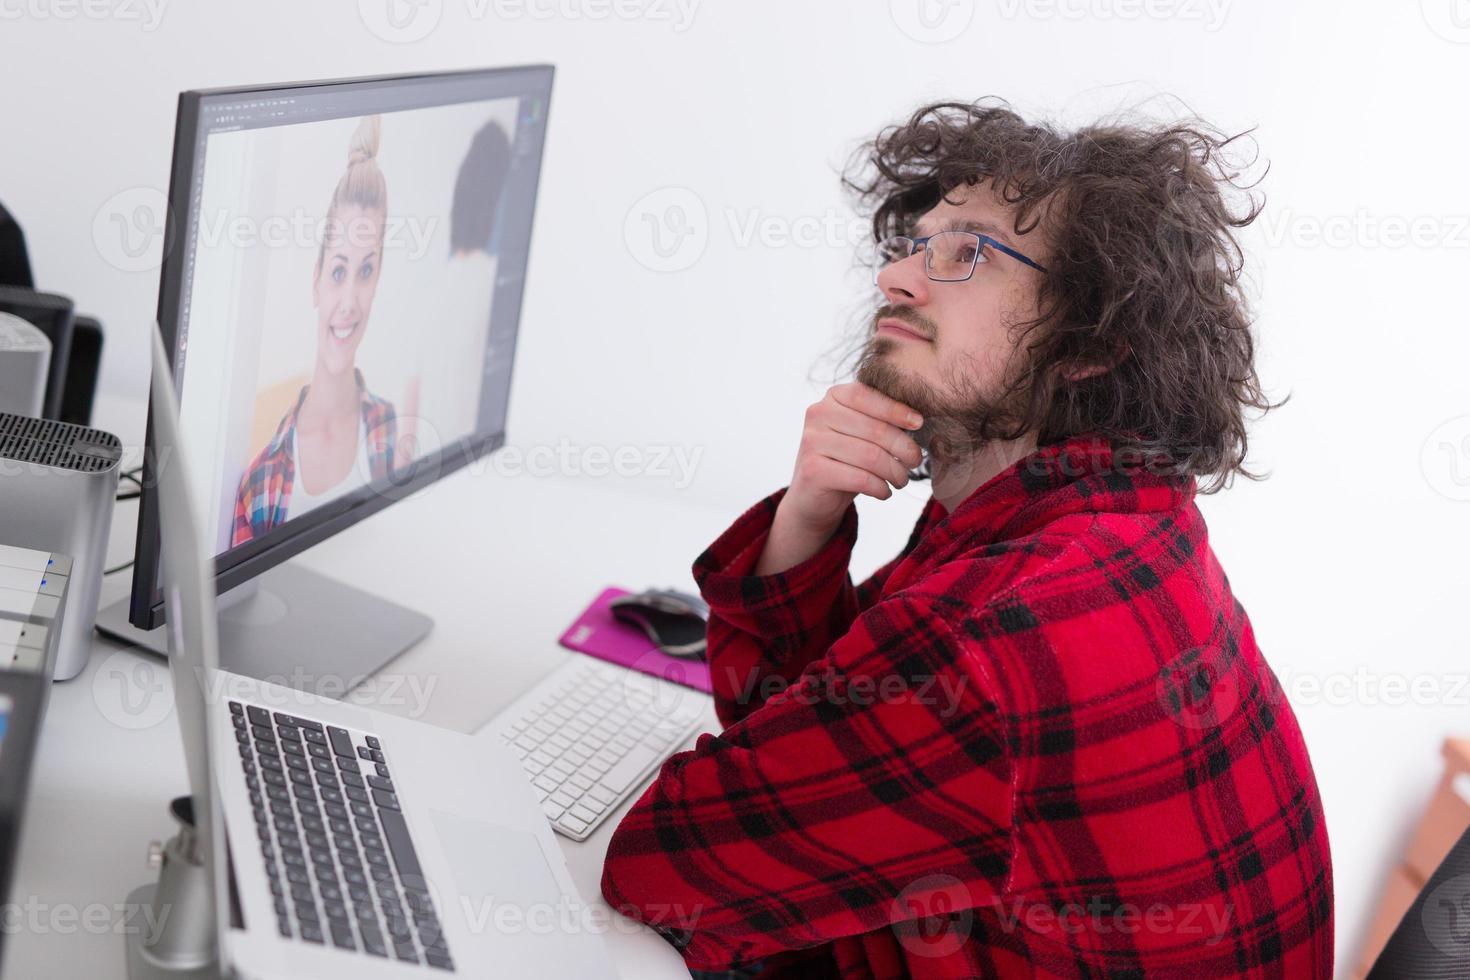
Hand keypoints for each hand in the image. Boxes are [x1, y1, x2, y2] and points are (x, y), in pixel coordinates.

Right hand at [755, 383, 923, 574]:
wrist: (813, 496)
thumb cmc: (846, 460)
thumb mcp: (862, 433)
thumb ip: (881, 420)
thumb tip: (918, 421)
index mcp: (833, 397)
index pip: (868, 396)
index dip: (897, 410)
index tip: (919, 424)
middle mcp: (818, 414)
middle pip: (875, 430)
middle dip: (903, 448)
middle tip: (915, 462)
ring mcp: (812, 442)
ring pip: (871, 456)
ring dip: (895, 472)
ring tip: (901, 479)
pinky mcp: (813, 470)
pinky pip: (860, 478)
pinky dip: (880, 488)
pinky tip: (884, 492)